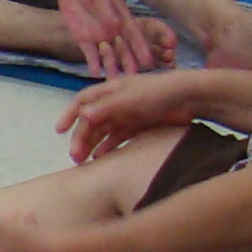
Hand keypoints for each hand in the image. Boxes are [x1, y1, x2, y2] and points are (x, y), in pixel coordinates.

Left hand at [48, 0, 170, 81]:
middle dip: (128, 62)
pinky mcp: (83, 37)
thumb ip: (107, 9)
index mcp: (122, 17)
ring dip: (111, 66)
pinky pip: (89, 52)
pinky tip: (95, 72)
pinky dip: (92, 61)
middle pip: (123, 49)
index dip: (140, 48)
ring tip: (113, 80)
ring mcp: (98, 35)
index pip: (134, 35)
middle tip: (133, 77)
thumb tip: (116, 25)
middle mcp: (113, 30)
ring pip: (107, 53)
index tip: (148, 61)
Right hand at [59, 67, 207, 164]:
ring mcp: (128, 114)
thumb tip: (83, 116)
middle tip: (75, 156)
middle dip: (81, 137)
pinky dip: (109, 147)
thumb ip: (107, 108)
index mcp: (111, 90)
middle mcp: (117, 102)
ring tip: (84, 161)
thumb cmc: (159, 93)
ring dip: (92, 144)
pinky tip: (102, 158)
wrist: (193, 97)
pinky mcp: (140, 125)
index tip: (58, 131)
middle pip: (92, 120)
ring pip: (104, 131)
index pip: (83, 100)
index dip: (69, 114)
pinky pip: (119, 137)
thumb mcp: (131, 99)